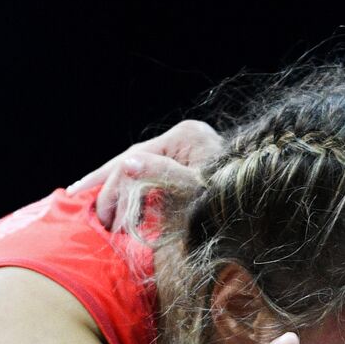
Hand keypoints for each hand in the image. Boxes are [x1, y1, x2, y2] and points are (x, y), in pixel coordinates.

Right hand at [67, 120, 222, 230]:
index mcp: (186, 136)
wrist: (268, 207)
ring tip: (92, 207)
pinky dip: (135, 193)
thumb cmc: (237, 200)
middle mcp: (186, 138)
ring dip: (116, 189)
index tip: (85, 202)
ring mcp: (188, 152)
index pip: (135, 158)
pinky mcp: (192, 167)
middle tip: (77, 203)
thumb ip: (163, 176)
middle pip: (134, 160)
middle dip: (105, 183)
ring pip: (141, 169)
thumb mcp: (199, 190)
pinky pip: (155, 178)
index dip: (108, 182)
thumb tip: (127, 164)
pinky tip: (119, 205)